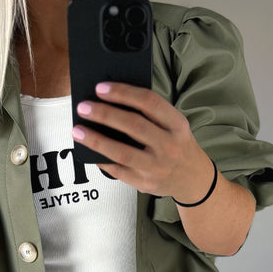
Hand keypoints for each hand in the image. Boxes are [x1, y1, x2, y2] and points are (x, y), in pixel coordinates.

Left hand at [71, 81, 214, 201]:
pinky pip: (117, 171)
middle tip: (83, 107)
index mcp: (177, 125)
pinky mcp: (145, 183)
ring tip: (77, 130)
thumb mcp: (174, 126)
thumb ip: (151, 114)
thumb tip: (111, 101)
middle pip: (133, 126)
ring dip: (96, 140)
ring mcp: (157, 167)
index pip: (149, 102)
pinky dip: (100, 159)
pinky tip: (88, 150)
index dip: (123, 93)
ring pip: (122, 152)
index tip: (101, 88)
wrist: (194, 179)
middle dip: (105, 114)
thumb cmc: (177, 145)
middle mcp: (169, 146)